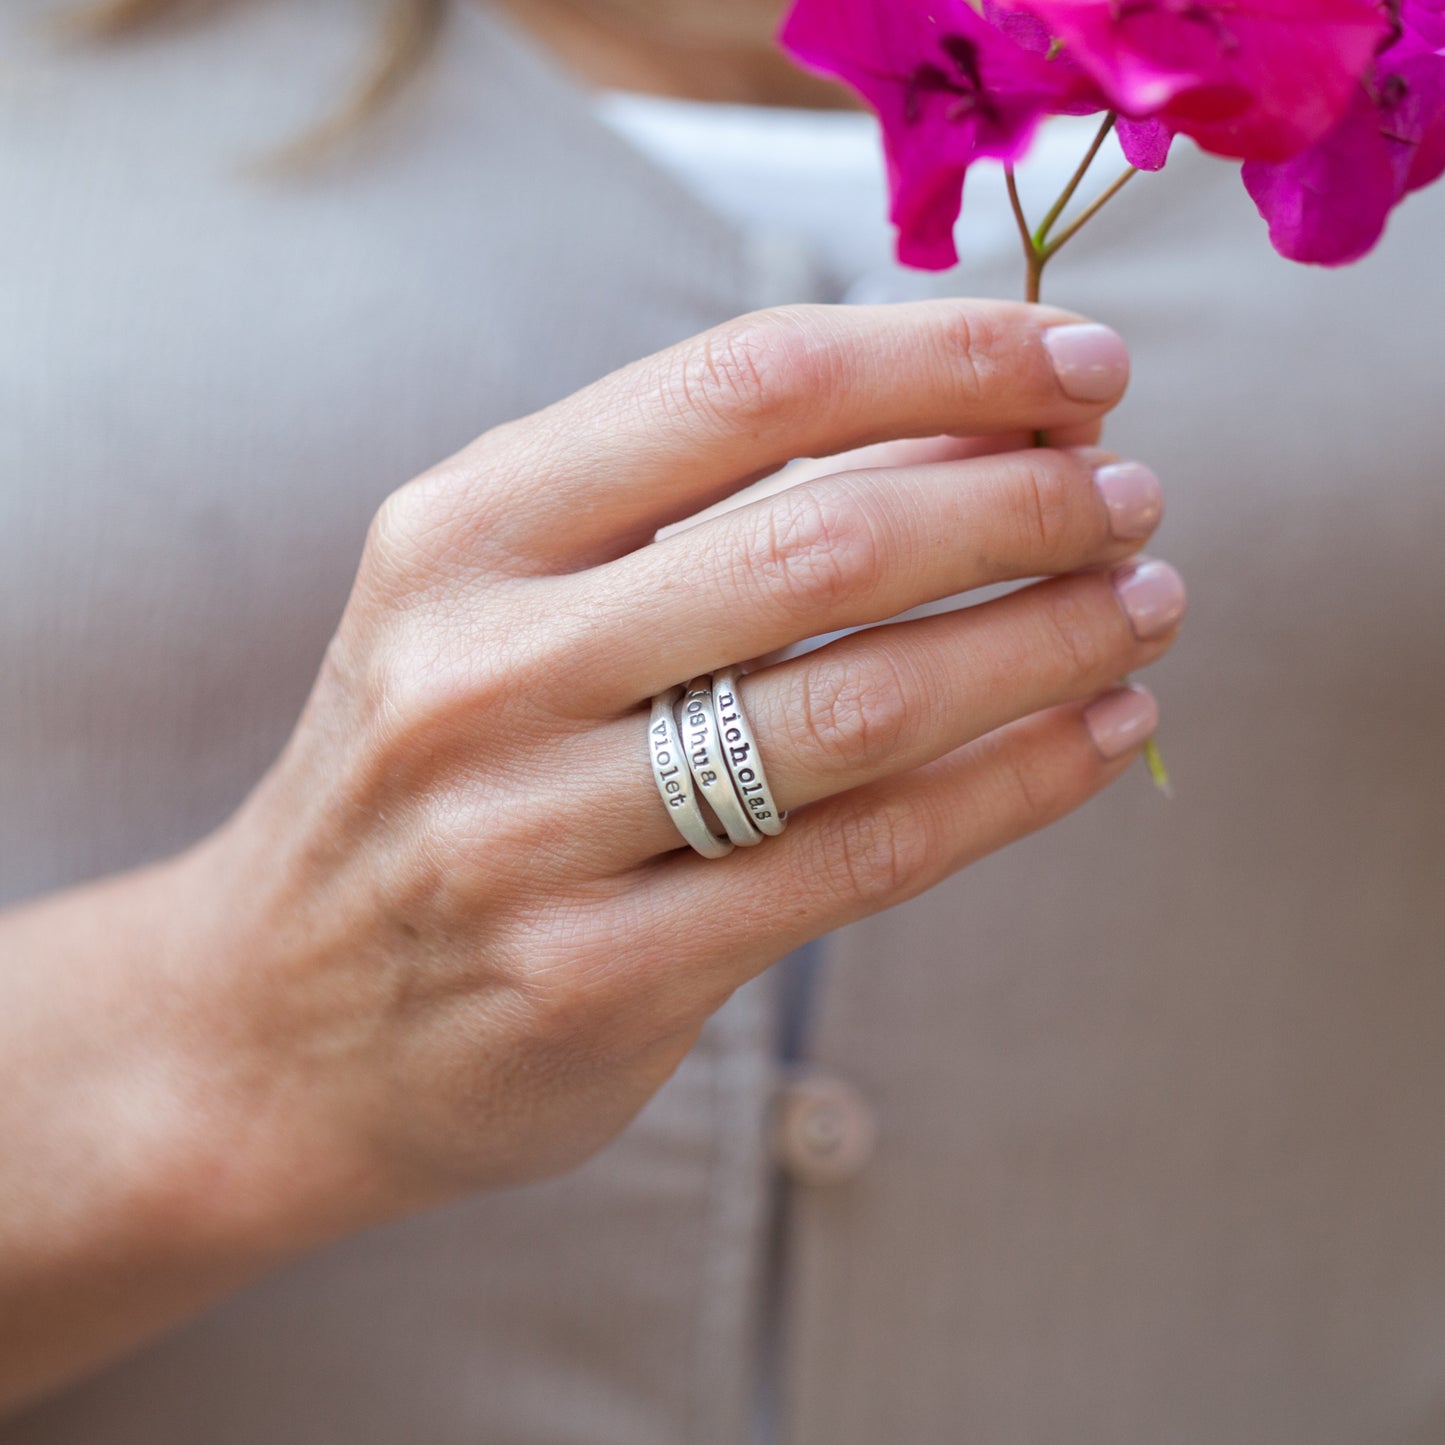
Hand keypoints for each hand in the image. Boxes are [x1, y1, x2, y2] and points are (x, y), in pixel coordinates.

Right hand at [186, 300, 1181, 1240]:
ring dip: (1041, 643)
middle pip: (821, 546)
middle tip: (1130, 496)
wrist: (274, 1019)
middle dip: (1020, 503)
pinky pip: (856, 863)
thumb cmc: (427, 777)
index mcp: (462, 533)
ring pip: (858, 711)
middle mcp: (485, 667)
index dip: (941, 358)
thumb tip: (950, 427)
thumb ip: (685, 519)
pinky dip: (1008, 790)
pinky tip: (1096, 739)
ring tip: (1142, 607)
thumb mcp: (498, 607)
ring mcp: (529, 833)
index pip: (742, 388)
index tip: (1079, 362)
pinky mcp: (597, 975)